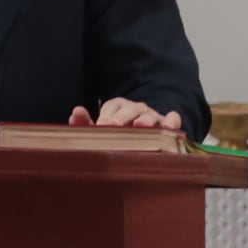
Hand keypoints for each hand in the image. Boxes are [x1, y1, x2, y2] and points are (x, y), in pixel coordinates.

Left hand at [69, 98, 185, 129]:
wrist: (143, 140)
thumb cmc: (119, 135)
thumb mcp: (102, 131)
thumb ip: (86, 124)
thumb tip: (75, 113)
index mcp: (118, 107)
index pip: (111, 108)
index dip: (106, 116)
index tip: (101, 125)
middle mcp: (136, 109)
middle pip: (129, 110)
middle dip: (121, 118)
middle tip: (113, 127)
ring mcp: (152, 116)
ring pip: (149, 116)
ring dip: (145, 120)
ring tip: (140, 126)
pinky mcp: (167, 126)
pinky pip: (171, 121)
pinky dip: (171, 121)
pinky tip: (171, 124)